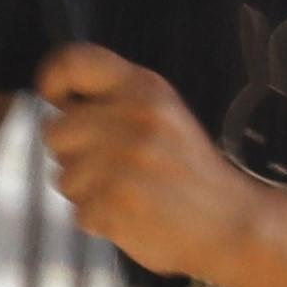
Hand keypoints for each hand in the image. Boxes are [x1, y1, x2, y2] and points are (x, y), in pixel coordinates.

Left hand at [36, 41, 263, 283]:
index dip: (52, 80)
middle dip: (72, 154)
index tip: (56, 99)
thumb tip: (56, 100)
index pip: (74, 62)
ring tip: (128, 194)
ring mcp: (124, 162)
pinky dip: (99, 221)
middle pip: (55, 130)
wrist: (233, 224)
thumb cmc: (189, 171)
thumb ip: (115, 101)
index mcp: (145, 89)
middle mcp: (134, 119)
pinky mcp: (116, 204)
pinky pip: (79, 212)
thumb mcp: (163, 115)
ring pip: (63, 177)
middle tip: (112, 168)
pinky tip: (132, 216)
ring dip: (87, 192)